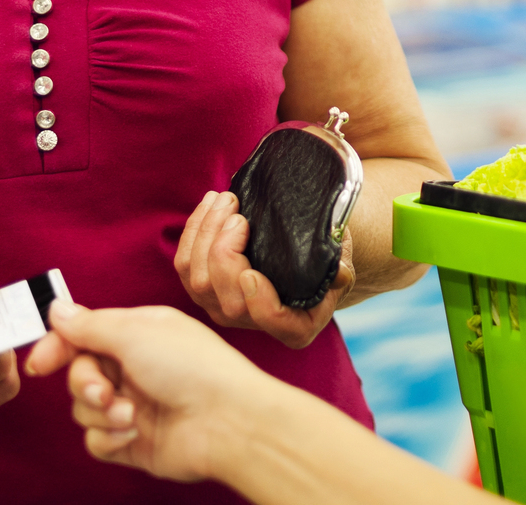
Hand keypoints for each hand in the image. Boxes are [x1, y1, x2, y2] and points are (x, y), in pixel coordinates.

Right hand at [25, 302, 275, 481]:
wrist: (228, 422)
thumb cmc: (192, 367)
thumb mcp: (135, 332)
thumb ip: (90, 325)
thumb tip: (57, 309)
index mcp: (136, 334)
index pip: (83, 335)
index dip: (57, 347)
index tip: (39, 364)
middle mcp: (133, 368)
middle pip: (79, 373)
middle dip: (85, 383)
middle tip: (105, 391)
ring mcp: (133, 405)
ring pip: (83, 409)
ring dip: (101, 413)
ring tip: (131, 414)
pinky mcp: (132, 442)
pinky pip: (96, 442)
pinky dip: (108, 438)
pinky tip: (131, 434)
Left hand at [174, 191, 353, 348]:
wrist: (303, 252)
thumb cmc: (324, 257)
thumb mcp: (340, 261)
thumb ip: (339, 269)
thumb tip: (340, 274)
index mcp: (294, 326)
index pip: (271, 321)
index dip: (257, 300)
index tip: (250, 272)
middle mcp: (253, 323)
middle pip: (223, 297)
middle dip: (222, 249)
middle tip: (236, 210)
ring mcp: (223, 308)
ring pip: (196, 279)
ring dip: (204, 232)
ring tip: (224, 199)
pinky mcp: (204, 289)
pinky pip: (184, 265)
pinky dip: (193, 231)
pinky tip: (210, 205)